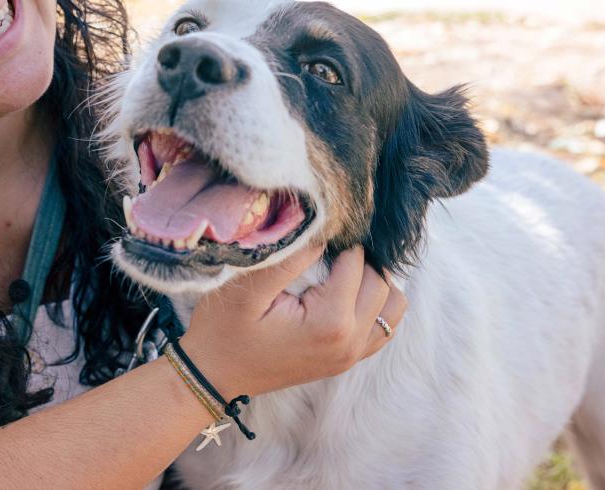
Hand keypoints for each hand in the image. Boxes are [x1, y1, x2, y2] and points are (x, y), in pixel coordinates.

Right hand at [179, 245, 407, 398]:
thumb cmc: (223, 330)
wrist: (212, 374)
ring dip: (373, 280)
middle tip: (324, 249)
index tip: (313, 235)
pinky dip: (375, 304)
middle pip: (381, 282)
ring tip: (339, 269)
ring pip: (393, 305)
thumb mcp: (247, 288)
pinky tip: (346, 291)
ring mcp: (352, 356)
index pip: (357, 262)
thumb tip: (323, 230)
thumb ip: (289, 256)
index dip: (337, 240)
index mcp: (330, 323)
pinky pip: (384, 327)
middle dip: (357, 259)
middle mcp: (350, 342)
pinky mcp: (347, 359)